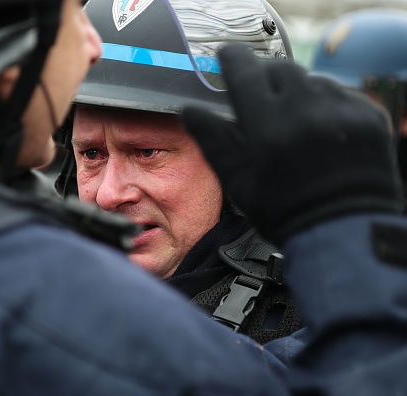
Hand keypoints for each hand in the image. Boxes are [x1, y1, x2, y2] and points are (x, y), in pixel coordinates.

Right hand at [182, 44, 402, 244]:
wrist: (343, 231)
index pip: (245, 72)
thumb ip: (214, 141)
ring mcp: (341, 111)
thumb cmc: (285, 212)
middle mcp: (306, 111)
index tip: (227, 56)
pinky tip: (319, 129)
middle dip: (265, 75)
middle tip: (259, 94)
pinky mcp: (367, 116)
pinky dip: (324, 104)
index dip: (232, 59)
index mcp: (268, 127)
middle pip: (279, 69)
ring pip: (310, 80)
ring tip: (293, 121)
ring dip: (296, 91)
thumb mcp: (239, 181)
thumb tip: (189, 112)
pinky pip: (340, 94)